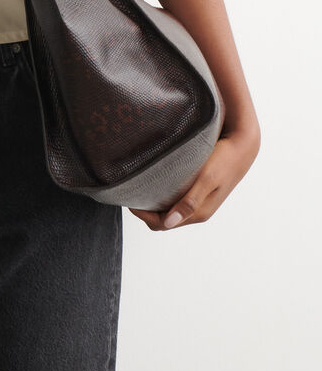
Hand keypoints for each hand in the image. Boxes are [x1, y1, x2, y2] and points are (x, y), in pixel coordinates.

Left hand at [127, 120, 259, 230]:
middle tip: (131, 191)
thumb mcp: (206, 179)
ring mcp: (198, 201)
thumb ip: (189, 202)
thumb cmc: (224, 160)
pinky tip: (155, 180)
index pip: (161, 225)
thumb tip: (168, 222)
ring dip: (153, 203)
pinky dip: (162, 195)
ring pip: (168, 210)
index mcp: (198, 213)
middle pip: (163, 220)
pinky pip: (175, 199)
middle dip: (145, 211)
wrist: (242, 146)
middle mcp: (197, 211)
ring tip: (140, 186)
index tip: (128, 199)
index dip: (142, 215)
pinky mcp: (198, 190)